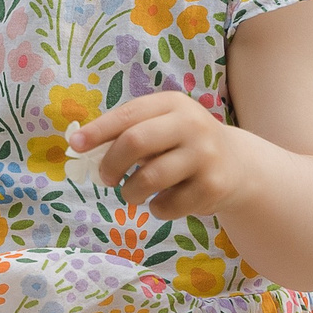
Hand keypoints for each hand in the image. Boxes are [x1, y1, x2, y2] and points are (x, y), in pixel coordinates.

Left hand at [66, 92, 255, 219]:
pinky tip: (164, 200)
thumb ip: (127, 131)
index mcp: (172, 104)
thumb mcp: (161, 126)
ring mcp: (205, 155)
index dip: (97, 131)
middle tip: (105, 178)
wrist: (237, 165)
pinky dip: (156, 208)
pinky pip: (166, 205)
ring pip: (148, 179)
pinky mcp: (212, 186)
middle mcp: (192, 124)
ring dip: (130, 192)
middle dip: (110, 164)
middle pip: (135, 142)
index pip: (128, 115)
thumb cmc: (182, 144)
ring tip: (132, 193)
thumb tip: (79, 144)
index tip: (75, 144)